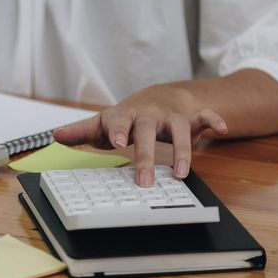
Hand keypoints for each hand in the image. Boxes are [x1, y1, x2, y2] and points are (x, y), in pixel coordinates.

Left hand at [53, 84, 227, 186]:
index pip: (119, 122)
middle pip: (147, 131)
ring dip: (182, 149)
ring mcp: (169, 116)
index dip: (118, 130)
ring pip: (178, 128)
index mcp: (124, 116)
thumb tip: (56, 136)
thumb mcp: (103, 122)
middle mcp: (147, 115)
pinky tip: (220, 129)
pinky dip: (213, 120)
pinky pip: (203, 116)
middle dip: (147, 155)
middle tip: (145, 181)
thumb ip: (82, 131)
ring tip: (182, 173)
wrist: (158, 96)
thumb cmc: (127, 116)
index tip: (117, 142)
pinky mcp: (189, 118)